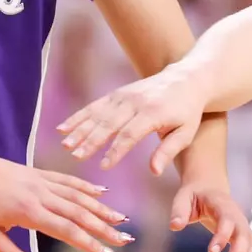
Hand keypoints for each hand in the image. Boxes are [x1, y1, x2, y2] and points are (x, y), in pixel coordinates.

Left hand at [0, 145, 130, 251]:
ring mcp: (39, 181)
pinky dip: (85, 186)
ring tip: (121, 219)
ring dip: (101, 208)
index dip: (89, 244)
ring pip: (77, 196)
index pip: (67, 230)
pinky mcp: (36, 172)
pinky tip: (100, 191)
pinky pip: (66, 180)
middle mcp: (39, 195)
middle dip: (104, 228)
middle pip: (79, 213)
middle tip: (126, 240)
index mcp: (28, 212)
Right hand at [58, 65, 208, 173]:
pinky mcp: (117, 93)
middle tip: (76, 156)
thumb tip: (153, 171)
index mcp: (153, 113)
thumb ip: (168, 152)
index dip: (116, 151)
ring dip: (80, 129)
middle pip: (109, 123)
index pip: (130, 134)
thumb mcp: (186, 133)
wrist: (187, 79)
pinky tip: (64, 127)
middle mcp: (135, 102)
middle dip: (91, 140)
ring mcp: (124, 96)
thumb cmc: (187, 112)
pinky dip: (79, 116)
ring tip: (66, 144)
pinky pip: (95, 105)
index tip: (103, 166)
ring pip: (98, 114)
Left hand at [169, 181, 251, 251]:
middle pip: (244, 239)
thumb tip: (174, 226)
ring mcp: (245, 229)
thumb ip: (179, 210)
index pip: (227, 221)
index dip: (221, 237)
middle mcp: (239, 218)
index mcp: (224, 206)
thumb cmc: (195, 195)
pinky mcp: (247, 240)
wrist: (211, 189)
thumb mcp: (184, 197)